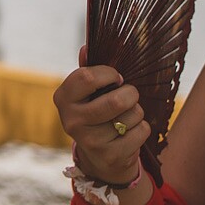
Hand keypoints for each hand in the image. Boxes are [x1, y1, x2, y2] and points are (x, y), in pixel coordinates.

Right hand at [54, 46, 148, 184]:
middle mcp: (71, 120)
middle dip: (131, 94)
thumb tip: (86, 47)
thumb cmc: (95, 114)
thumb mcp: (87, 93)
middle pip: (116, 100)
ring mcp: (90, 140)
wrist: (98, 157)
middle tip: (129, 95)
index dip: (108, 73)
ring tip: (127, 116)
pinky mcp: (110, 155)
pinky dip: (142, 129)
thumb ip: (87, 71)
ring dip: (137, 112)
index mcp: (62, 98)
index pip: (86, 77)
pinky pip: (141, 132)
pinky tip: (129, 132)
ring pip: (132, 115)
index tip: (116, 78)